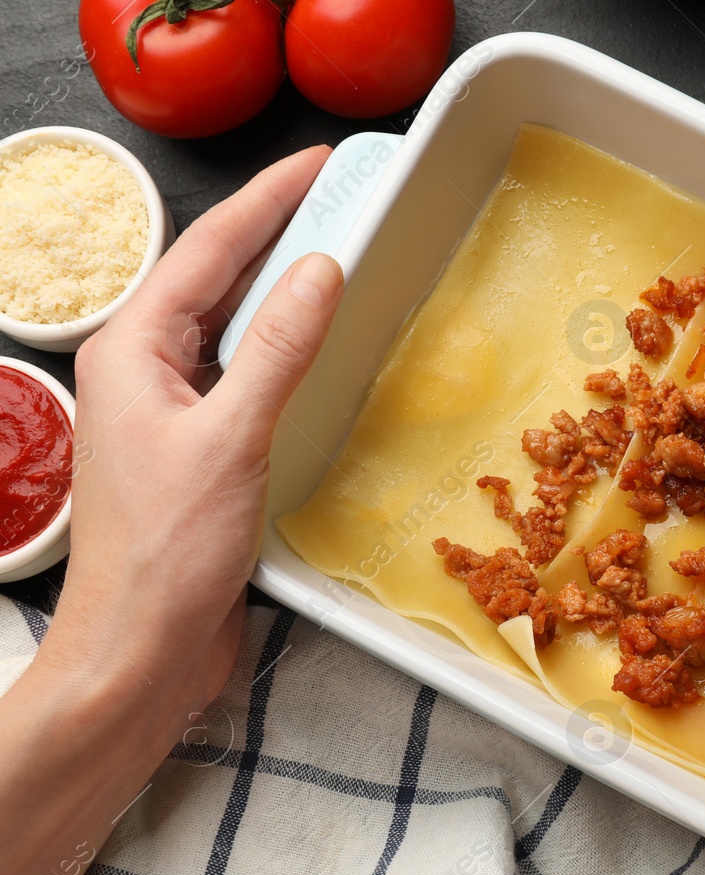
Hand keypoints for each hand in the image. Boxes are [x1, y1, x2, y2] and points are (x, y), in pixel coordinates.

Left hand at [0, 147, 344, 874]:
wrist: (140, 653)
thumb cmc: (168, 553)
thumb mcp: (230, 439)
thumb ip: (276, 350)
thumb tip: (321, 270)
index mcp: (133, 352)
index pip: (208, 251)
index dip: (267, 201)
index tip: (320, 162)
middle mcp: (146, 373)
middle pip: (217, 280)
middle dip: (275, 233)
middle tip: (340, 195)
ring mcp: (173, 414)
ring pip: (233, 329)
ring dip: (284, 292)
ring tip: (342, 255)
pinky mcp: (203, 455)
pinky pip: (249, 379)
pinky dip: (289, 353)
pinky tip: (325, 352)